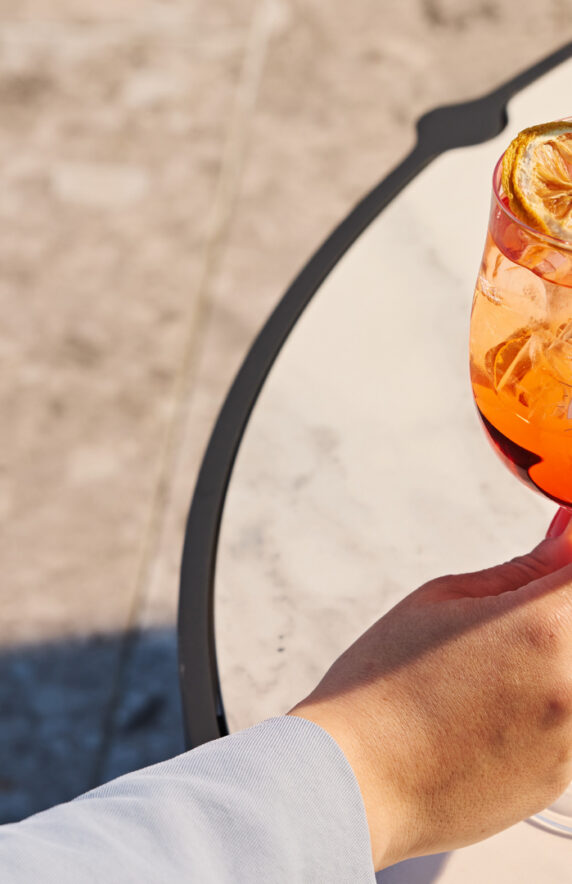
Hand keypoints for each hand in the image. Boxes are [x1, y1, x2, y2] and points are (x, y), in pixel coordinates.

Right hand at [289, 512, 571, 869]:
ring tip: (488, 671)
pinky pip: (569, 721)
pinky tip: (486, 711)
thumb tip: (566, 538)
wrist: (355, 783)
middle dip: (551, 611)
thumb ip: (521, 570)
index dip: (567, 559)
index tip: (556, 553)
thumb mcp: (443, 600)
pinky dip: (543, 704)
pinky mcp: (562, 779)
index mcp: (544, 628)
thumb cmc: (383, 687)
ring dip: (550, 660)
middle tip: (507, 616)